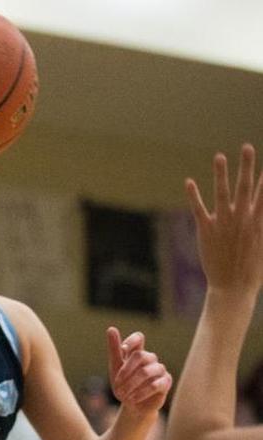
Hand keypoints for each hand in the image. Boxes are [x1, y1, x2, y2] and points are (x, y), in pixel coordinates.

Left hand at [106, 328, 171, 415]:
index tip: (122, 351)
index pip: (138, 337)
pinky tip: (132, 399)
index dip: (131, 341)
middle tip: (116, 385)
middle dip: (126, 371)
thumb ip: (115, 349)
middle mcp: (150, 359)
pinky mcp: (166, 382)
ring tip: (123, 395)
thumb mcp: (115, 367)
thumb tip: (111, 328)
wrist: (133, 406)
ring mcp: (160, 369)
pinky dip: (141, 392)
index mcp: (137, 353)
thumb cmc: (123, 384)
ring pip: (146, 372)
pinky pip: (155, 384)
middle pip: (141, 355)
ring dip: (131, 384)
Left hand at [184, 143, 262, 294]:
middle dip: (247, 166)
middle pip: (246, 187)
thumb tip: (262, 215)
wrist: (234, 287)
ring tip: (219, 156)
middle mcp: (243, 218)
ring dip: (221, 174)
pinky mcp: (206, 230)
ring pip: (222, 193)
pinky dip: (193, 195)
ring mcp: (224, 223)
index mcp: (260, 221)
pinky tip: (188, 181)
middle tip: (247, 146)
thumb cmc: (253, 269)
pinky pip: (198, 209)